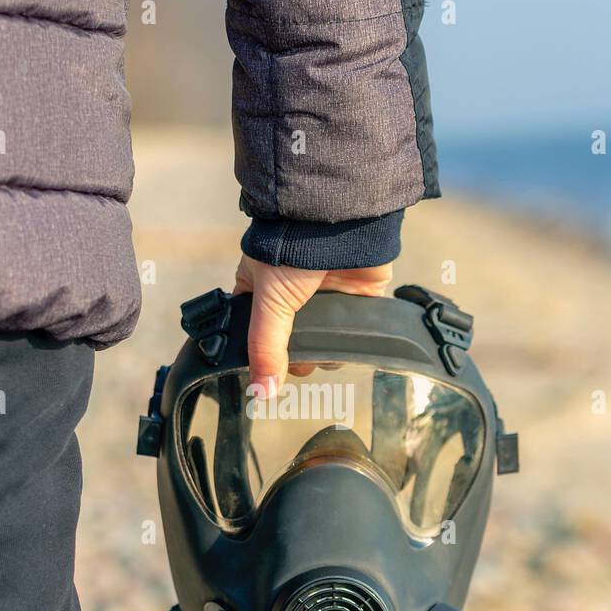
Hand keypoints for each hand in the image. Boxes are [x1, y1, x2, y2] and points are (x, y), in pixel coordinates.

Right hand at [232, 256, 392, 392]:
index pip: (254, 333)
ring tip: (325, 352)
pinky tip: (346, 345)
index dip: (260, 355)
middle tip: (300, 365)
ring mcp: (325, 296)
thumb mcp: (269, 299)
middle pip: (291, 343)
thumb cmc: (293, 245)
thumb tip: (261, 391)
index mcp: (259, 289)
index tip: (265, 374)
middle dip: (296, 358)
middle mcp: (292, 295)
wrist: (341, 219)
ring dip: (325, 353)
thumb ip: (265, 347)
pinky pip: (351, 331)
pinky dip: (349, 342)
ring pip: (323, 342)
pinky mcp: (356, 298)